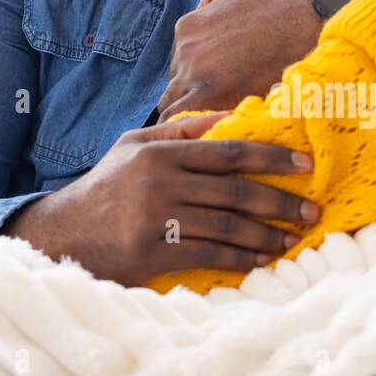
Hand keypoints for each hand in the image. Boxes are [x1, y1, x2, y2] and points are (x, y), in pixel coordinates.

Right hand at [2, 113, 317, 285]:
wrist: (63, 234)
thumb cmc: (108, 187)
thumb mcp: (134, 146)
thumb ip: (181, 129)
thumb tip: (232, 115)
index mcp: (160, 153)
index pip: (228, 152)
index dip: (271, 157)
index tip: (304, 164)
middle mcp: (159, 183)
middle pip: (236, 192)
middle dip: (280, 202)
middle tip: (312, 211)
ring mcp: (156, 220)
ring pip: (227, 227)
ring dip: (266, 235)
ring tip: (292, 239)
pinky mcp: (153, 254)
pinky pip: (209, 255)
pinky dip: (240, 259)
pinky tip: (260, 260)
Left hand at [158, 0, 320, 118]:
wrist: (310, 21)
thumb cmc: (284, 1)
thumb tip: (208, 7)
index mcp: (188, 27)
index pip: (178, 63)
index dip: (196, 77)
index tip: (218, 87)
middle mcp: (184, 50)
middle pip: (175, 86)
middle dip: (192, 98)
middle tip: (219, 110)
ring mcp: (194, 73)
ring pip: (174, 106)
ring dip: (191, 115)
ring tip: (215, 127)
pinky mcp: (209, 94)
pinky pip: (184, 121)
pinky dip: (194, 129)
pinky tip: (214, 134)